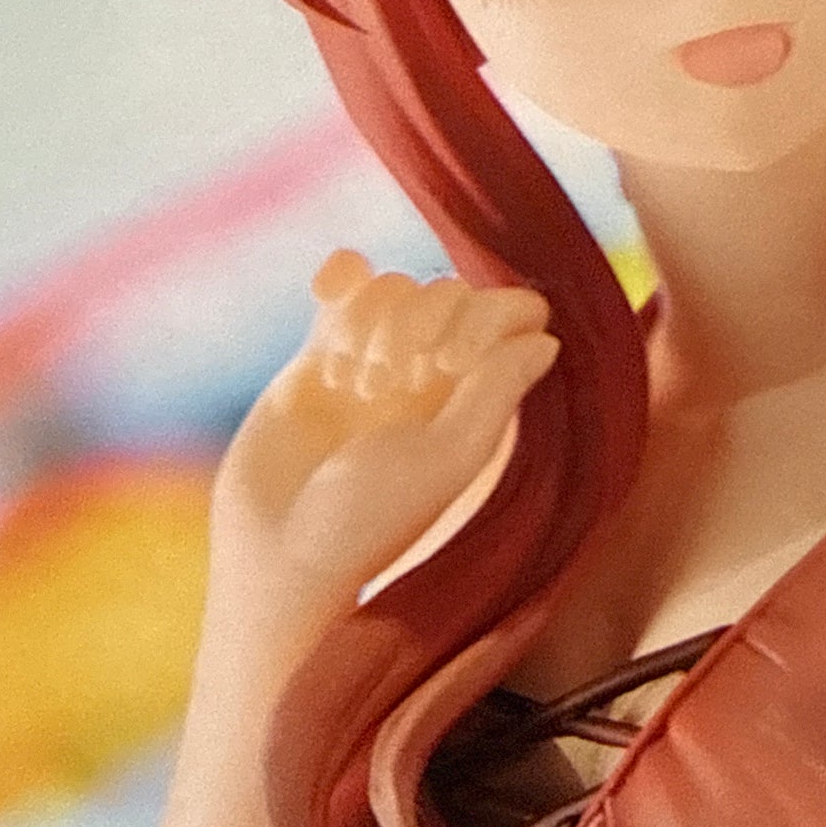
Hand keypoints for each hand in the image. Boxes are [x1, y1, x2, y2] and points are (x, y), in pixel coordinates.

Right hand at [209, 251, 556, 625]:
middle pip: (450, 292)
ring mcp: (376, 361)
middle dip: (419, 321)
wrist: (279, 550)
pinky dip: (340, 276)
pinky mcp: (319, 355)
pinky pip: (343, 284)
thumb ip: (497, 392)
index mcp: (476, 399)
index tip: (451, 362)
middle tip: (387, 386)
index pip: (514, 318)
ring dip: (372, 318)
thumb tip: (546, 337)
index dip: (488, 315)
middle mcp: (433, 376)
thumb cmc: (369, 520)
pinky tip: (325, 292)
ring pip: (395, 286)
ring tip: (351, 385)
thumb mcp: (447, 458)